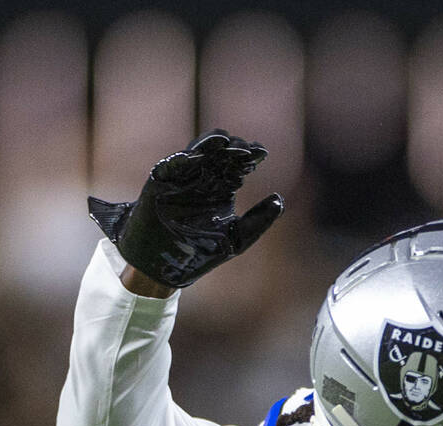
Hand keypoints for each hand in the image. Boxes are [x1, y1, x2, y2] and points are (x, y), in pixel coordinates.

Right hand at [88, 130, 284, 287]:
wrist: (167, 266)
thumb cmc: (202, 254)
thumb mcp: (236, 240)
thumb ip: (258, 222)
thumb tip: (280, 200)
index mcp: (222, 189)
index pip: (239, 166)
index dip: (250, 157)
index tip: (263, 153)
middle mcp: (204, 179)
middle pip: (221, 155)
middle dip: (232, 149)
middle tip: (244, 148)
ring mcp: (183, 178)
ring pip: (198, 153)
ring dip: (210, 146)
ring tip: (224, 142)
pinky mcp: (162, 182)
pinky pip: (173, 166)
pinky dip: (184, 159)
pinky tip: (198, 155)